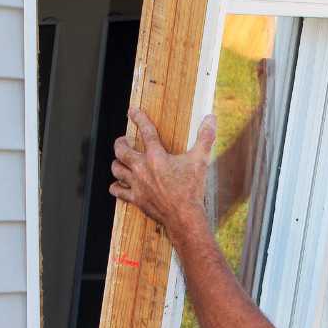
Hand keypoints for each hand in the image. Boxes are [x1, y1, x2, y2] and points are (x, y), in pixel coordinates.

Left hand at [110, 108, 216, 239]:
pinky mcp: (136, 199)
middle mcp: (142, 168)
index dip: (139, 118)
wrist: (184, 216)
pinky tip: (118, 184)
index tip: (132, 111)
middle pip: (121, 150)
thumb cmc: (192, 189)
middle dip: (120, 143)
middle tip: (123, 140)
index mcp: (156, 156)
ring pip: (116, 169)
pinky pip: (118, 191)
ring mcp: (137, 184)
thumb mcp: (200, 160)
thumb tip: (211, 118)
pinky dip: (116, 186)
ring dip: (117, 163)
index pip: (146, 131)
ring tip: (120, 161)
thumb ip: (205, 137)